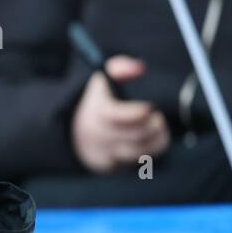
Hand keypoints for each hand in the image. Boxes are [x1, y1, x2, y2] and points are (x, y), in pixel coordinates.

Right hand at [71, 55, 169, 172]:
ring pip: (138, 151)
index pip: (114, 115)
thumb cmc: (97, 102)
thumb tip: (139, 69)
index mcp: (95, 112)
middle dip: (151, 126)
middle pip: (132, 135)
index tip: (149, 108)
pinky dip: (150, 150)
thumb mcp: (102, 79)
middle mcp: (99, 135)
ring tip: (158, 125)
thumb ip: (120, 67)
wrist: (74, 132)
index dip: (135, 113)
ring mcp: (105, 152)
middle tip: (157, 117)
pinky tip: (154, 137)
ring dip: (155, 138)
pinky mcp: (113, 165)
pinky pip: (137, 161)